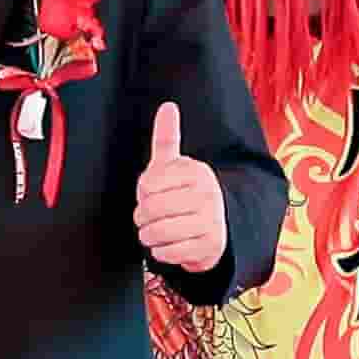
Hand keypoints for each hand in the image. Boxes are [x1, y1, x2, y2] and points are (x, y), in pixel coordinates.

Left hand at [132, 99, 227, 276]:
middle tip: (153, 216)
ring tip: (159, 230)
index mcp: (195, 172)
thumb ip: (168, 138)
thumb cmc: (185, 193)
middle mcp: (207, 194)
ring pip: (156, 233)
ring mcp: (211, 222)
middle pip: (149, 210)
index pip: (146, 185)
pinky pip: (167, 253)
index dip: (143, 193)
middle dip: (143, 217)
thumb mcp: (175, 166)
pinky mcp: (209, 248)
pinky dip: (162, 252)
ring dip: (149, 236)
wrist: (216, 228)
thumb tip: (168, 106)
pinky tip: (172, 244)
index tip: (154, 193)